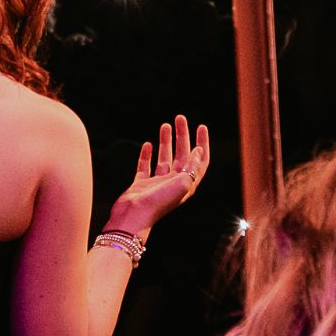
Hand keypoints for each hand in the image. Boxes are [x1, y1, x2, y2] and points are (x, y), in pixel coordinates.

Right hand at [110, 117, 209, 232]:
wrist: (133, 217)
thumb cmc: (158, 203)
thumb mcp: (181, 184)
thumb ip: (192, 167)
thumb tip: (198, 151)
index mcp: (186, 184)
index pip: (199, 161)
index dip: (203, 143)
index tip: (201, 126)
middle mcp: (173, 183)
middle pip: (182, 155)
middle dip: (182, 136)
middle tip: (180, 118)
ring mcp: (157, 184)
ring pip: (164, 158)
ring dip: (166, 142)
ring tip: (165, 125)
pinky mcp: (141, 185)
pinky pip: (145, 167)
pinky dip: (147, 155)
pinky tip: (148, 144)